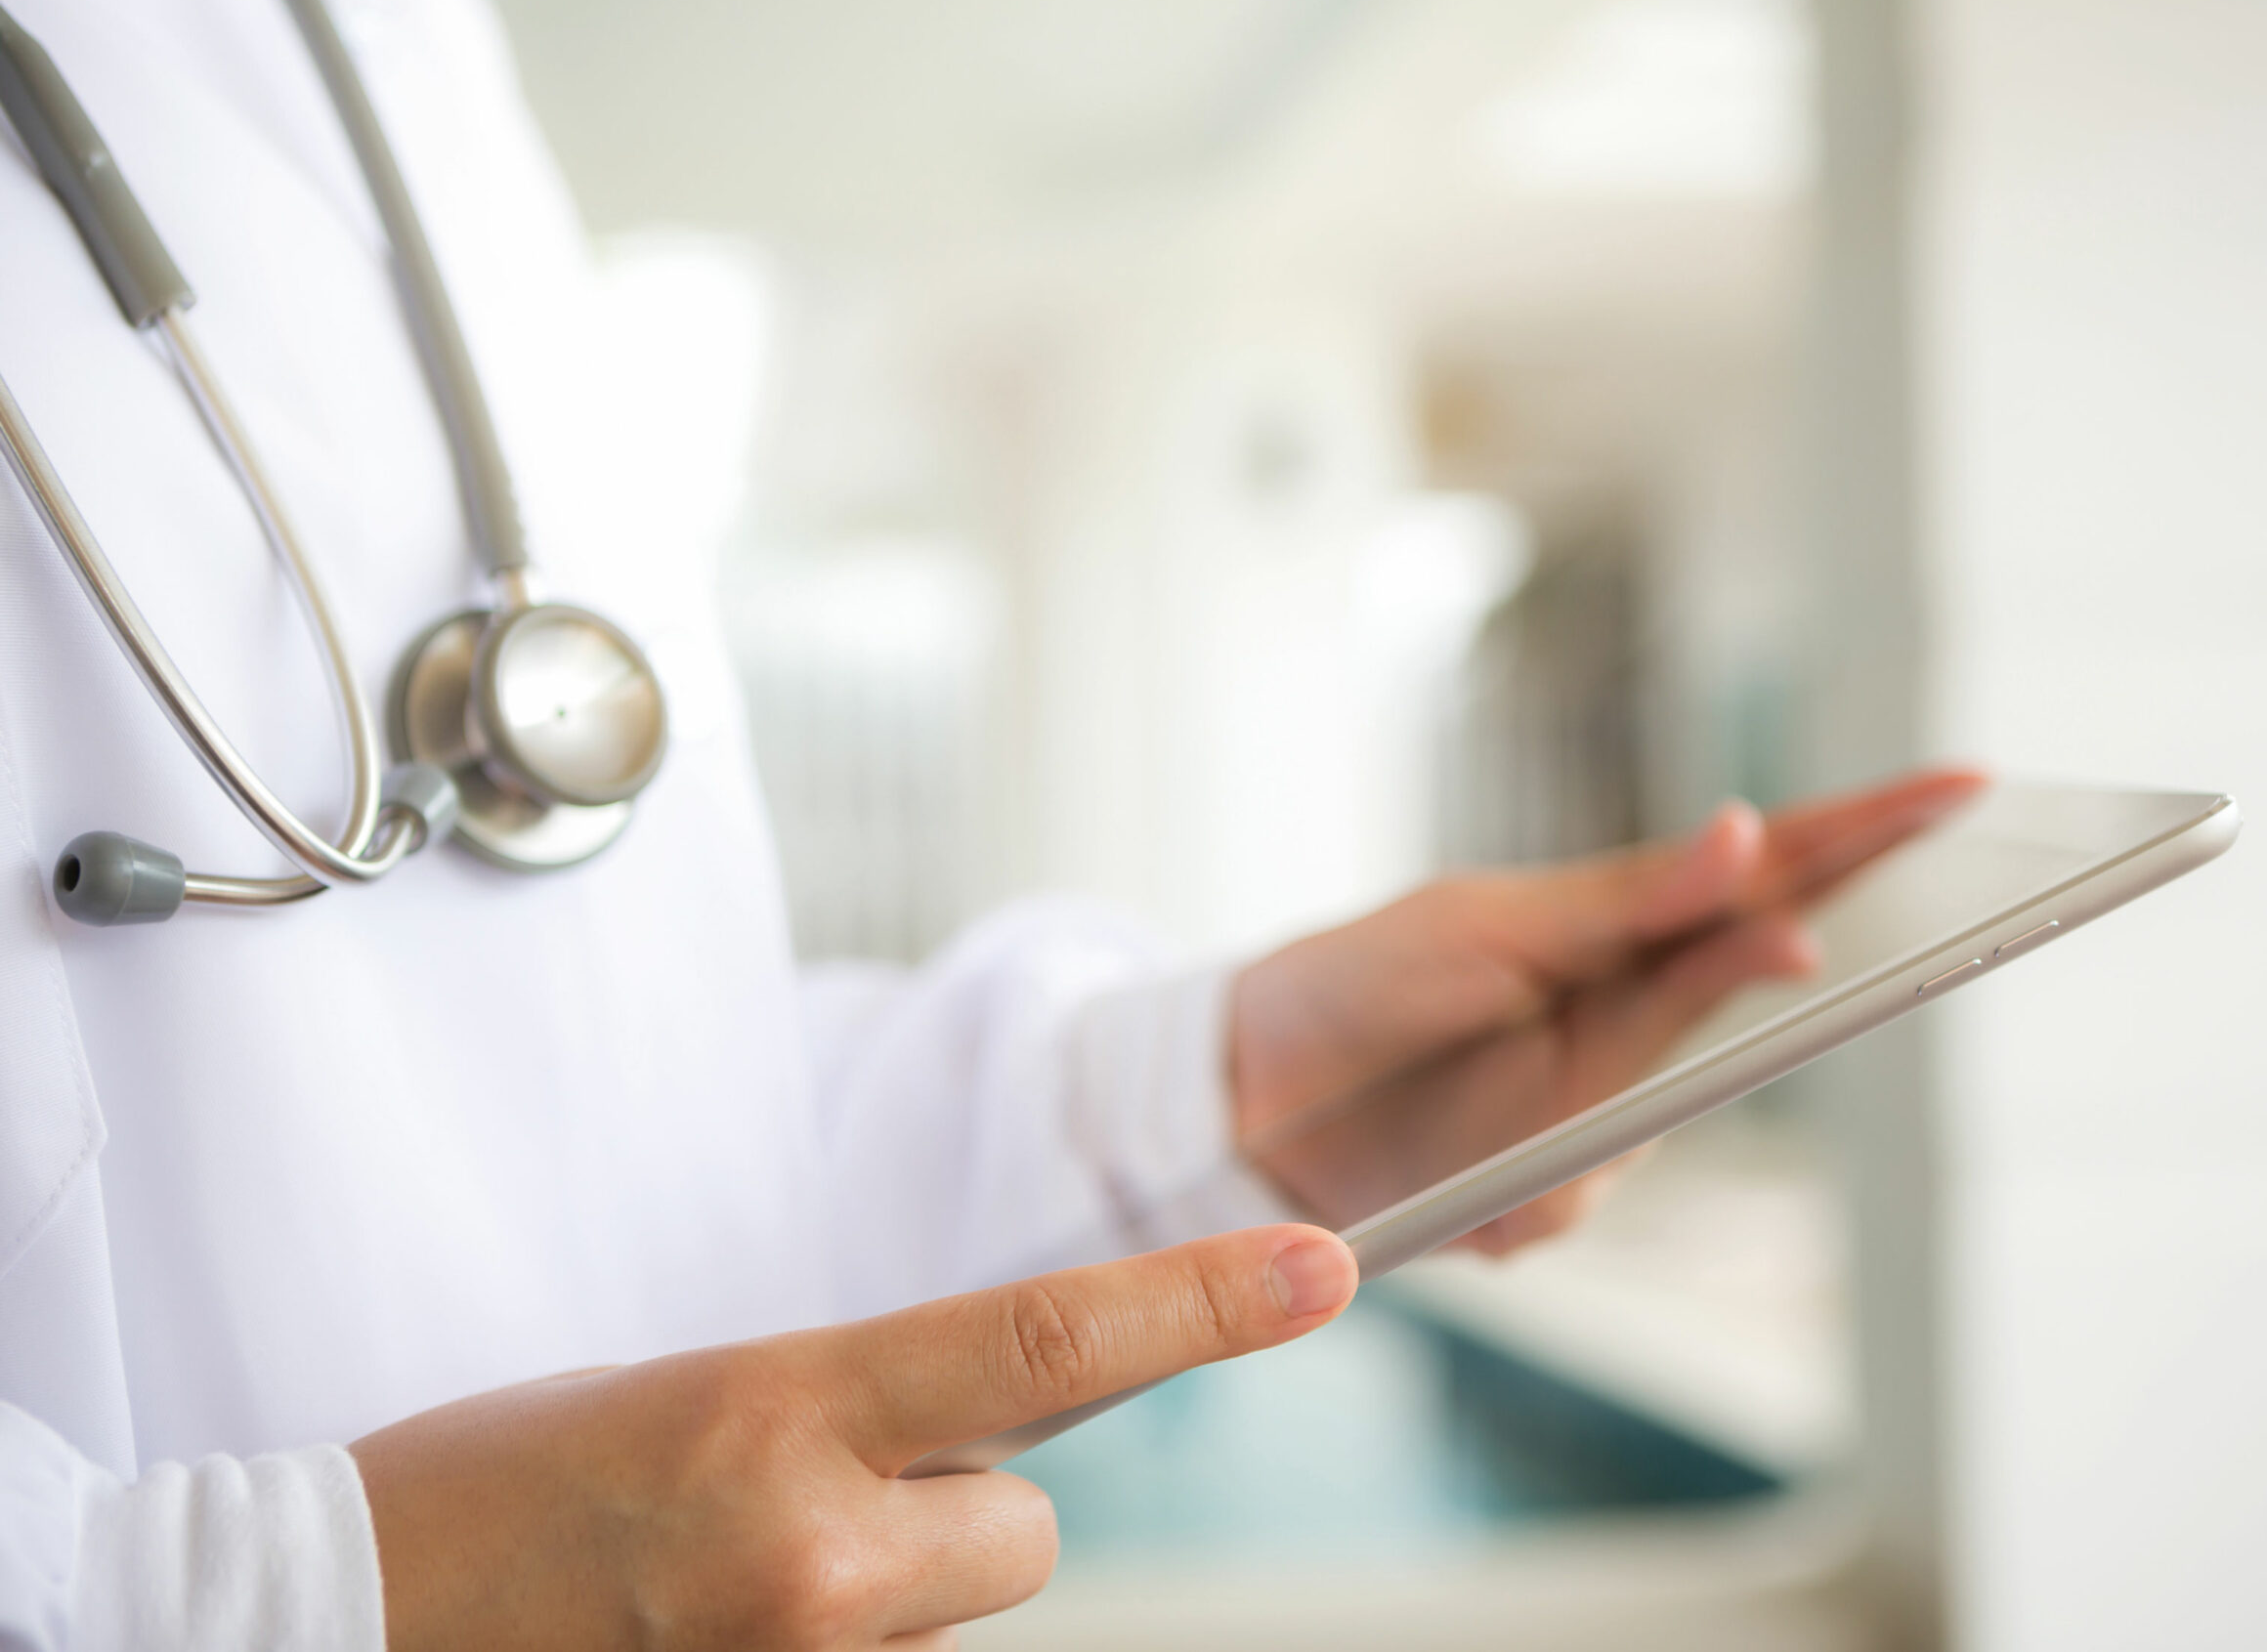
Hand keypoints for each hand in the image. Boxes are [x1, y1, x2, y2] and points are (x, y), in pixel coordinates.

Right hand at [351, 1225, 1357, 1650]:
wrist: (333, 1613)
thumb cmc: (505, 1486)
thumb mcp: (698, 1391)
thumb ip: (862, 1400)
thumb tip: (1013, 1412)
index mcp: (775, 1408)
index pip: (1041, 1340)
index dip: (1200, 1303)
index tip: (1319, 1266)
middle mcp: (804, 1553)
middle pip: (1031, 1525)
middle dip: (967, 1502)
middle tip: (810, 1498)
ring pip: (956, 1609)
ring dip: (889, 1592)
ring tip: (727, 1579)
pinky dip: (840, 1647)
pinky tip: (721, 1624)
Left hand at [1229, 768, 1985, 1251]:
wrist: (1249, 1093)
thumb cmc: (1367, 978)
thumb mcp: (1492, 921)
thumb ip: (1634, 904)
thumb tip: (1754, 839)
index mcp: (1628, 923)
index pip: (1773, 870)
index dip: (1873, 831)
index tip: (1969, 784)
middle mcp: (1637, 1014)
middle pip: (1763, 983)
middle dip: (1825, 960)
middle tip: (1924, 915)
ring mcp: (1603, 1108)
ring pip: (1670, 1115)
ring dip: (1613, 1109)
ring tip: (1502, 1096)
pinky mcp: (1553, 1191)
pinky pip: (1581, 1200)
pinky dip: (1531, 1190)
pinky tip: (1462, 1174)